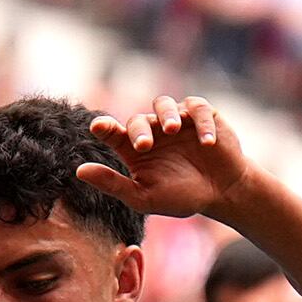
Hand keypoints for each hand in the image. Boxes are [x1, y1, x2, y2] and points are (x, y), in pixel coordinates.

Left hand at [77, 96, 250, 221]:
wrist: (222, 193)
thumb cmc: (182, 197)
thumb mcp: (144, 197)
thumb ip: (113, 184)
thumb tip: (79, 171)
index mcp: (134, 148)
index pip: (113, 132)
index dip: (104, 127)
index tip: (97, 127)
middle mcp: (153, 130)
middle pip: (138, 120)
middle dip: (139, 130)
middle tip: (143, 146)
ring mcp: (177, 120)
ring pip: (164, 103)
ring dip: (166, 114)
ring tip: (173, 128)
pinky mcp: (202, 115)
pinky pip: (198, 108)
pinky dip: (202, 124)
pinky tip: (207, 143)